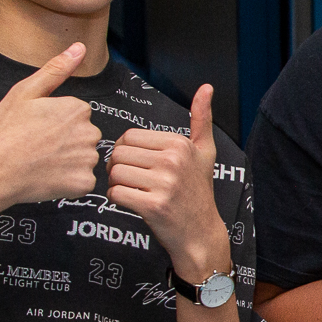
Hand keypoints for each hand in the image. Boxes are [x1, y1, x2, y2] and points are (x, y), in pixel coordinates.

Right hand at [0, 42, 102, 206]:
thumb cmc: (3, 131)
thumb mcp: (25, 92)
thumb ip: (56, 69)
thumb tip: (80, 48)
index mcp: (77, 108)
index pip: (76, 115)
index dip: (55, 123)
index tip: (36, 129)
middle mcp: (90, 132)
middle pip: (82, 137)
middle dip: (65, 142)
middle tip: (36, 147)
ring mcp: (88, 159)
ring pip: (82, 159)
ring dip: (67, 163)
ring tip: (39, 162)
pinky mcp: (84, 184)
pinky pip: (81, 182)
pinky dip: (67, 183)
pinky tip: (46, 178)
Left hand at [108, 84, 230, 277]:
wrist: (201, 234)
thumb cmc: (198, 192)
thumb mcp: (205, 152)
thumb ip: (201, 119)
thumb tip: (206, 87)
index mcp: (179, 144)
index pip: (129, 137)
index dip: (127, 152)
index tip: (140, 165)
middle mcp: (173, 161)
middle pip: (118, 153)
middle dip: (118, 167)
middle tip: (133, 180)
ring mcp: (163, 184)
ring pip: (114, 172)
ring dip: (115, 184)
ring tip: (133, 191)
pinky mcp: (153, 206)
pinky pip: (115, 193)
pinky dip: (116, 199)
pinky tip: (132, 203)